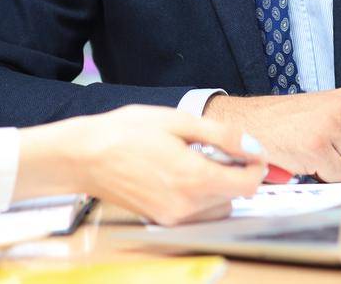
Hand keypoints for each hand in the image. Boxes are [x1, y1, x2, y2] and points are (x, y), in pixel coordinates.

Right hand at [18, 106, 264, 225]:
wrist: (84, 157)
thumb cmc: (124, 133)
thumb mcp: (177, 121)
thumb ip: (222, 135)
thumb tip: (253, 147)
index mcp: (193, 178)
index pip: (248, 185)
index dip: (256, 167)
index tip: (251, 152)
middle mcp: (185, 205)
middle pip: (235, 197)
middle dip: (235, 174)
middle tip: (218, 149)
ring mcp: (172, 217)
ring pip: (217, 207)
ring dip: (218, 187)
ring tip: (196, 160)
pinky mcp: (161, 221)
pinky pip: (196, 213)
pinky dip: (199, 196)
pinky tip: (180, 173)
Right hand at [203, 89, 340, 181]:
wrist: (246, 123)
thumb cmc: (283, 122)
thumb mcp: (321, 113)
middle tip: (324, 150)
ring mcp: (329, 128)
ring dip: (335, 167)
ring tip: (312, 152)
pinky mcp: (316, 148)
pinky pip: (336, 176)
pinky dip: (322, 176)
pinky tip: (303, 159)